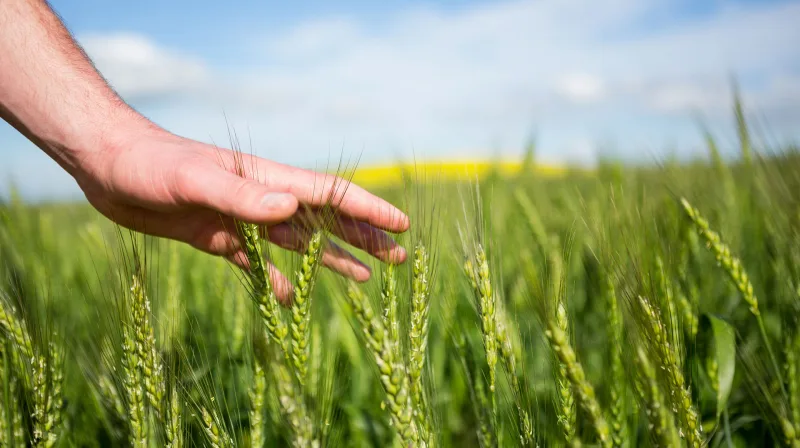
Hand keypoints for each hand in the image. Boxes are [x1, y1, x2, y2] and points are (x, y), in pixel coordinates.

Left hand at [75, 119, 409, 302]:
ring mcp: (242, 218)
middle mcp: (262, 198)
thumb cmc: (151, 164)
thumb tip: (292, 211)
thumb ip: (243, 195)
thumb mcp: (194, 179)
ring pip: (299, 243)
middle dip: (363, 237)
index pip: (329, 194)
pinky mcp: (217, 236)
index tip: (401, 225)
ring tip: (367, 276)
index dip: (366, 209)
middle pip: (325, 220)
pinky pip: (256, 263)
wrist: (108, 165)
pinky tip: (288, 298)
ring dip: (333, 258)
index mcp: (266, 180)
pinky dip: (275, 280)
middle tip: (399, 257)